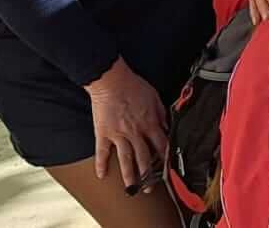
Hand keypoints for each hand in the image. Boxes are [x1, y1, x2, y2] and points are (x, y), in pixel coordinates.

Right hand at [85, 59, 168, 189]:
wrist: (111, 80)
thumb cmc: (133, 86)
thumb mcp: (155, 98)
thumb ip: (161, 114)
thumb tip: (166, 127)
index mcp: (150, 124)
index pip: (161, 146)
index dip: (165, 159)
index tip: (168, 171)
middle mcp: (135, 132)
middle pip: (144, 157)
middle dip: (148, 174)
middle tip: (150, 187)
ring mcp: (118, 134)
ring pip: (126, 159)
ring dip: (129, 176)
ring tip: (131, 189)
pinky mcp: (103, 133)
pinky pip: (102, 152)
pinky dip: (101, 164)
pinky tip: (101, 175)